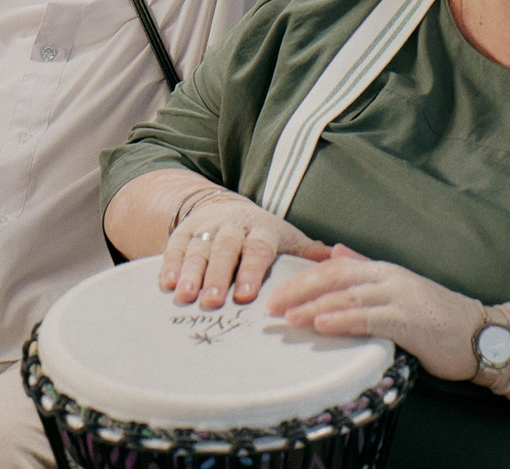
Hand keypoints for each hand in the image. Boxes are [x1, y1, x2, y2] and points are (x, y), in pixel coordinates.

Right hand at [159, 185, 331, 307]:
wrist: (226, 207)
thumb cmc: (265, 235)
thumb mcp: (289, 239)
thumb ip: (310, 253)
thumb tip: (342, 262)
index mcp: (262, 230)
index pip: (258, 250)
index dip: (251, 271)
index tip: (247, 295)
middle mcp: (233, 226)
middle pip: (224, 250)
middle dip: (217, 276)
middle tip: (213, 301)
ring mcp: (206, 227)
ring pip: (198, 249)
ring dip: (190, 273)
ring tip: (186, 296)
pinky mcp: (185, 231)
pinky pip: (175, 246)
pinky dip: (170, 264)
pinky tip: (167, 284)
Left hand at [262, 246, 488, 382]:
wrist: (482, 335)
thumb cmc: (438, 316)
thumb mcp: (399, 288)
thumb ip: (366, 269)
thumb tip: (335, 252)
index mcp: (382, 270)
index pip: (332, 269)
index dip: (302, 280)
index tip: (275, 294)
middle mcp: (387, 278)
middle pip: (333, 279)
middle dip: (299, 291)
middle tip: (270, 308)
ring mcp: (399, 297)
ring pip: (347, 297)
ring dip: (313, 307)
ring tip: (287, 317)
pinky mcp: (409, 320)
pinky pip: (369, 318)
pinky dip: (343, 319)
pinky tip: (322, 324)